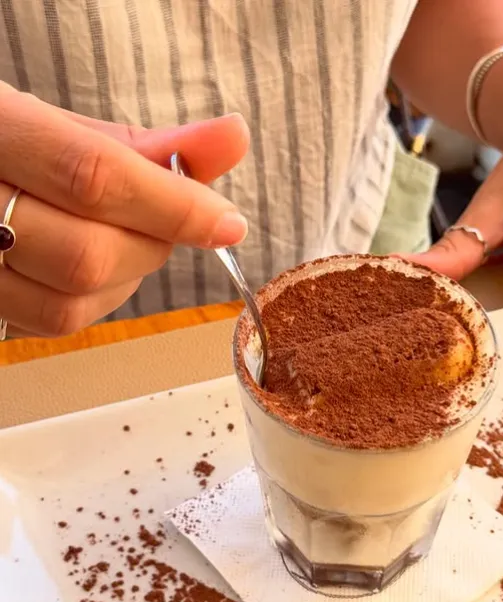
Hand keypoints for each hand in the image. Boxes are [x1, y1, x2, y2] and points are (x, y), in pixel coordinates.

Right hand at [0, 83, 249, 336]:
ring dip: (130, 277)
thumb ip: (150, 144)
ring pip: (71, 301)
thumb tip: (231, 140)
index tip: (227, 222)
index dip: (171, 206)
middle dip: (153, 244)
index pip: (92, 177)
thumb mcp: (66, 129)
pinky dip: (100, 300)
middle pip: (87, 254)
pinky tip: (101, 269)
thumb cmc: (6, 145)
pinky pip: (53, 323)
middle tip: (174, 220)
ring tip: (132, 238)